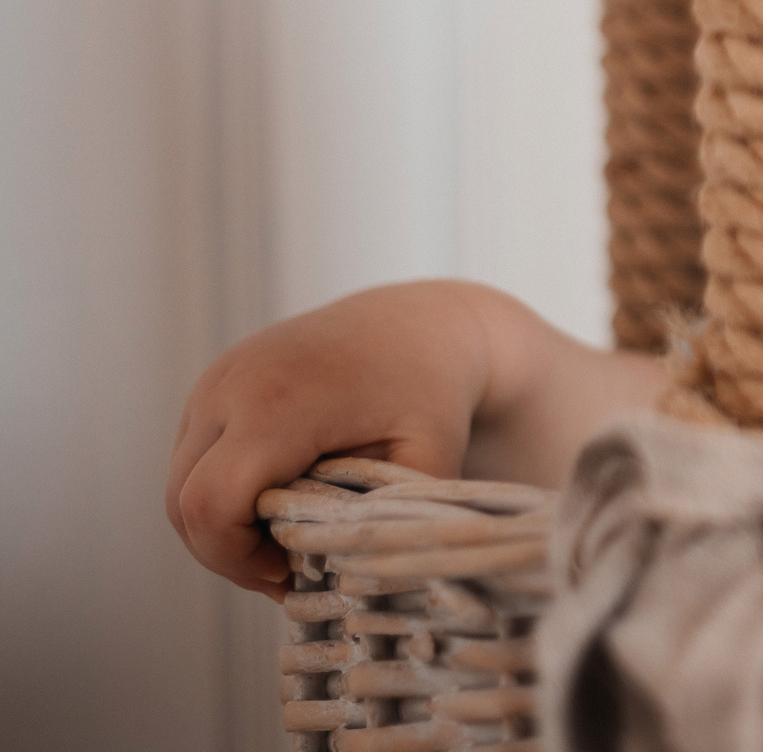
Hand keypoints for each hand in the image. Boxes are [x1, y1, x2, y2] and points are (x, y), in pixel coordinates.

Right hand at [166, 281, 663, 599]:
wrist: (423, 322)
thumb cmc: (432, 393)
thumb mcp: (428, 462)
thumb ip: (385, 525)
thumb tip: (349, 589)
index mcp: (278, 404)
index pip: (209, 505)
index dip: (236, 559)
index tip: (289, 574)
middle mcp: (232, 384)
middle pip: (183, 503)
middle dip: (227, 551)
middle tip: (288, 567)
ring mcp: (216, 377)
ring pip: (181, 482)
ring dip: (220, 523)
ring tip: (286, 533)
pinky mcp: (213, 380)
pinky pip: (193, 456)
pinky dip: (220, 489)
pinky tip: (277, 496)